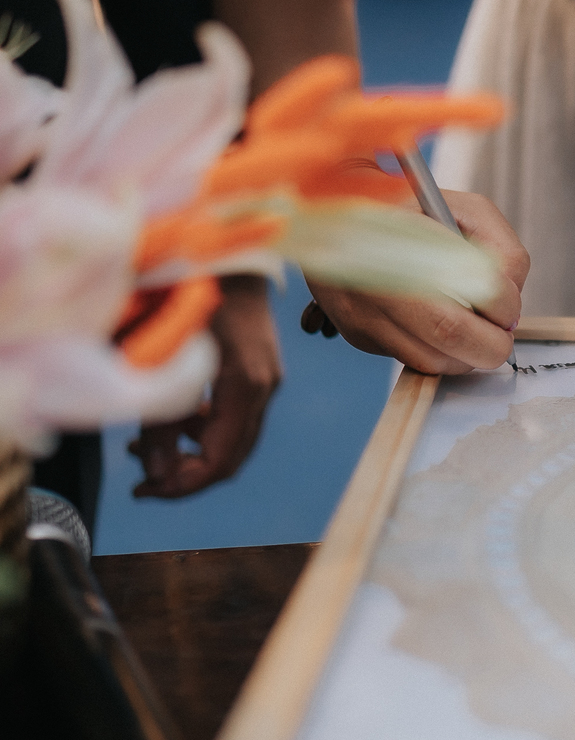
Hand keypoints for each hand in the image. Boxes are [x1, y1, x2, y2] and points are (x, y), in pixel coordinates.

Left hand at [129, 275, 281, 497]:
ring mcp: (267, 378)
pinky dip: (204, 428)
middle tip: (143, 481)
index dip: (180, 486)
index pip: (219, 462)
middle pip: (231, 457)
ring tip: (143, 447)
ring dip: (192, 451)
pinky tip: (174, 418)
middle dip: (185, 474)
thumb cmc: (185, 291)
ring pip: (234, 439)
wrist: (224, 247)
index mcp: (245, 385)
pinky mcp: (260, 369)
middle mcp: (265, 386)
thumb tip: (156, 476)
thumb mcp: (162, 357)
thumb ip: (160, 419)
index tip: (143, 491)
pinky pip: (236, 415)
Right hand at [308, 190, 528, 373]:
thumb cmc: (415, 213)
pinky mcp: (359, 335)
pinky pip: (412, 362)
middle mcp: (379, 272)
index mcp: (409, 232)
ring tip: (473, 330)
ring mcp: (363, 310)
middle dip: (491, 343)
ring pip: (433, 360)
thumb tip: (510, 298)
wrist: (341, 219)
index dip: (502, 303)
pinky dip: (440, 356)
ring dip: (467, 355)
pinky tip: (441, 333)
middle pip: (450, 332)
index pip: (474, 284)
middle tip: (501, 333)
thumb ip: (502, 248)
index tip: (508, 306)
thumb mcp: (466, 210)